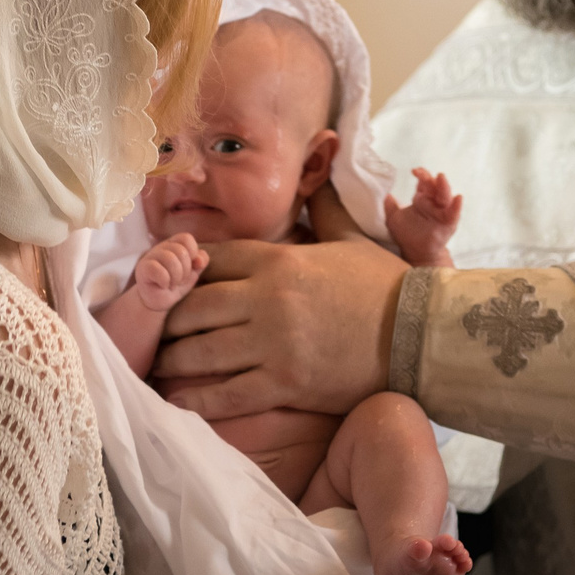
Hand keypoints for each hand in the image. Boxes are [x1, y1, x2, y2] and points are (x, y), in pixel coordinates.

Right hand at [130, 234, 205, 311]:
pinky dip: (165, 281)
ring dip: (176, 277)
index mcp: (174, 244)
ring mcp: (150, 257)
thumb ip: (201, 261)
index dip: (193, 253)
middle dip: (185, 270)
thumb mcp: (193, 272)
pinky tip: (163, 286)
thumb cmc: (177, 284)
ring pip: (170, 259)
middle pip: (180, 251)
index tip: (191, 267)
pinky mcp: (142, 269)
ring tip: (172, 284)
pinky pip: (158, 271)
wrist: (159, 301)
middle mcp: (161, 248)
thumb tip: (199, 260)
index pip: (186, 238)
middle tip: (179, 280)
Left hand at [157, 184, 409, 419]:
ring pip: (198, 352)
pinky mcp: (284, 383)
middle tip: (152, 332)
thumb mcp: (353, 241)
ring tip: (157, 366)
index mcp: (280, 261)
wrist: (422, 334)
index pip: (210, 259)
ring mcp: (273, 343)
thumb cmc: (387, 286)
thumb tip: (321, 172)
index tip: (170, 284)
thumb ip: (325, 211)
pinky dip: (194, 400)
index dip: (182, 272)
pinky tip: (177, 401)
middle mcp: (267, 299)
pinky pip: (223, 395)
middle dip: (166, 321)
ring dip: (171, 361)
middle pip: (191, 308)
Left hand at [383, 168, 462, 265]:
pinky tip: (458, 198)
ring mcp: (442, 212)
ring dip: (444, 187)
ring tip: (441, 178)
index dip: (422, 175)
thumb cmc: (406, 235)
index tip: (414, 170)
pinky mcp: (449, 223)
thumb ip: (390, 207)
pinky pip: (454, 214)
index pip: (424, 183)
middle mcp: (434, 203)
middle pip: (435, 187)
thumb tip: (386, 195)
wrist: (415, 252)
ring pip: (445, 197)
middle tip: (424, 174)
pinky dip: (456, 206)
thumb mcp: (394, 219)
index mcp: (422, 199)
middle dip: (431, 179)